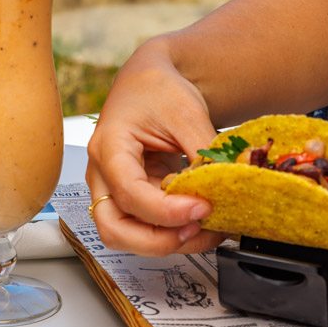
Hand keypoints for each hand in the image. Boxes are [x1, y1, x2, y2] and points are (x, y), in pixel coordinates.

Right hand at [84, 41, 224, 255]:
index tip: (202, 208)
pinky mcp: (131, 198)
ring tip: (206, 231)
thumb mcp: (186, 113)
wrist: (150, 83)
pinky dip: (172, 233)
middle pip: (114, 229)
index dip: (166, 211)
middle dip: (158, 241)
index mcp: (108, 147)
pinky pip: (144, 227)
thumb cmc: (158, 90)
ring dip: (167, 243)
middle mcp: (102, 175)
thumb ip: (203, 152)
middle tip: (196, 229)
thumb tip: (225, 186)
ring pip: (126, 236)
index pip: (129, 193)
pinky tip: (201, 223)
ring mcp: (113, 190)